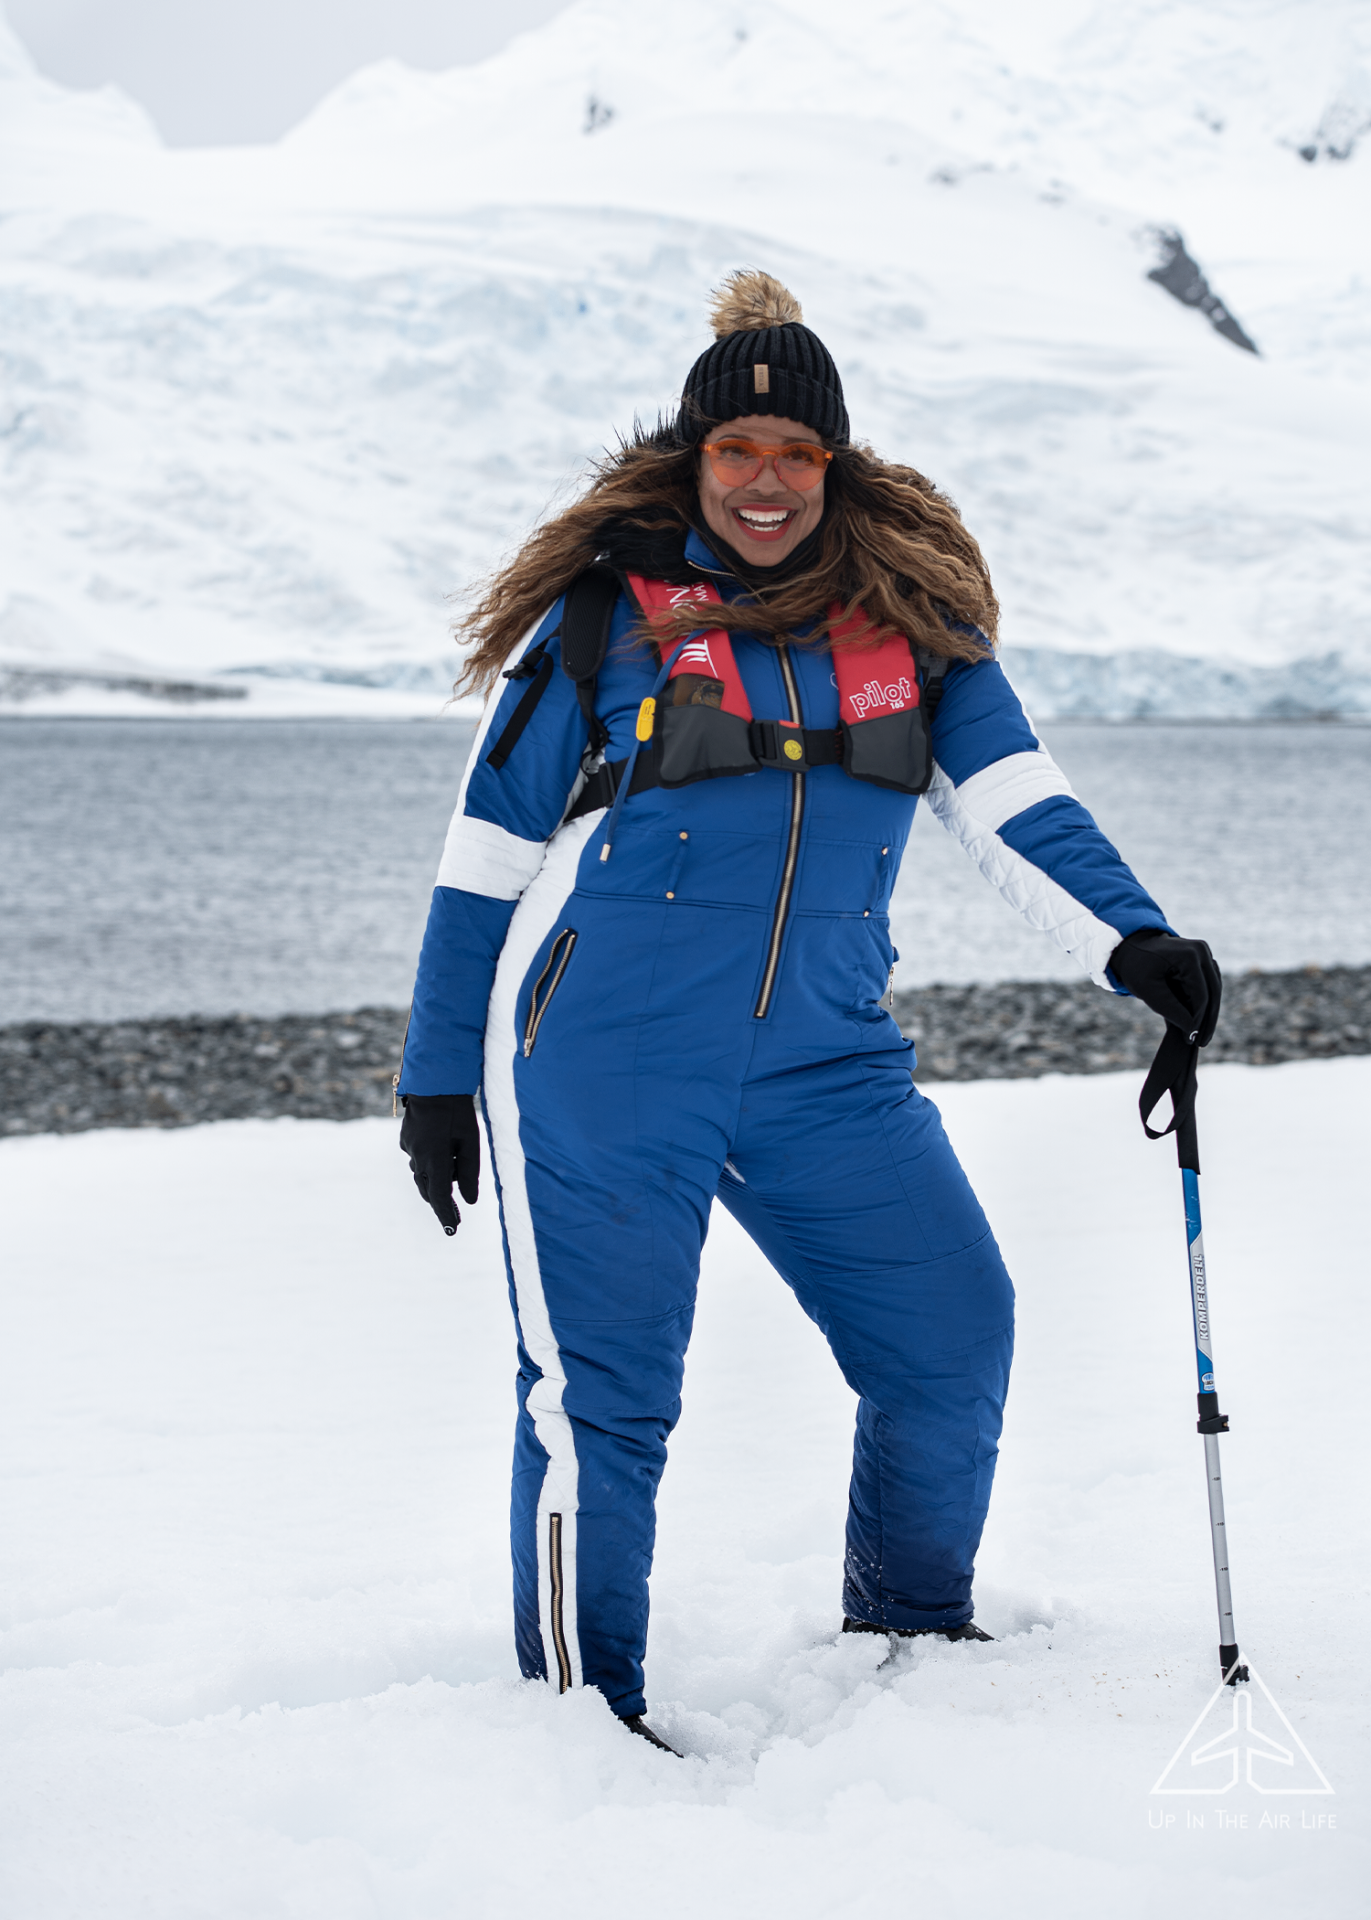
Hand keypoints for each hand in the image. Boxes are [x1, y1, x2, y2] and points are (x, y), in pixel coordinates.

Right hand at [399, 1093, 481, 1235]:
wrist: (434, 1083)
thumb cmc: (458, 1111)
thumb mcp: (471, 1141)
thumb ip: (471, 1172)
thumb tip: (470, 1200)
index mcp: (435, 1158)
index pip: (440, 1196)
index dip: (446, 1215)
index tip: (452, 1230)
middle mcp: (418, 1157)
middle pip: (428, 1189)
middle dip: (441, 1203)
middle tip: (454, 1220)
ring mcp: (409, 1149)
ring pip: (422, 1175)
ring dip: (436, 1181)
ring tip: (451, 1183)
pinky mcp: (405, 1140)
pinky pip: (418, 1159)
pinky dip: (430, 1163)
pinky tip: (441, 1153)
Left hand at [1108, 929, 1221, 1045]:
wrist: (1132, 948)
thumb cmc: (1136, 967)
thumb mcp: (1147, 990)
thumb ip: (1170, 1009)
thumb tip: (1192, 1031)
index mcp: (1189, 955)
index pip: (1200, 994)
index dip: (1197, 1019)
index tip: (1191, 1039)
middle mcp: (1202, 951)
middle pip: (1213, 993)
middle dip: (1207, 1020)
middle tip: (1201, 1043)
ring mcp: (1205, 954)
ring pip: (1214, 990)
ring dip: (1209, 1014)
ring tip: (1200, 1036)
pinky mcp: (1203, 960)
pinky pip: (1209, 986)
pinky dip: (1205, 1003)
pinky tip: (1198, 1022)